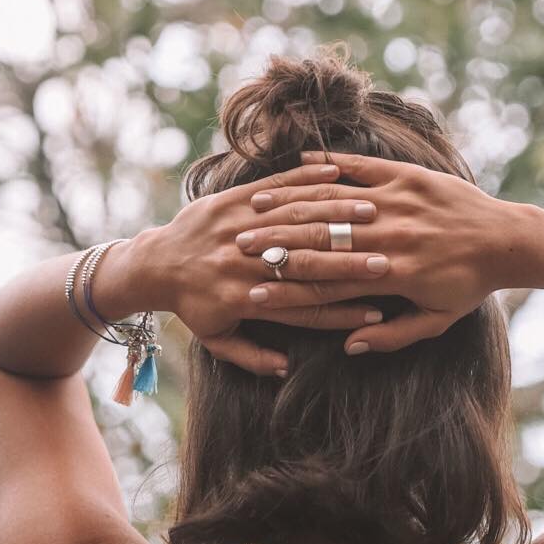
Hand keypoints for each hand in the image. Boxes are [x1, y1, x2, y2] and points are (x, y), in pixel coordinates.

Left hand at [139, 161, 395, 375]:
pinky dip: (306, 179)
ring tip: (375, 216)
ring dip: (337, 218)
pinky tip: (338, 176)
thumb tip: (285, 368)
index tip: (376, 315)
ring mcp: (239, 227)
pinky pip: (275, 186)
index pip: (305, 308)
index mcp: (245, 299)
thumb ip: (252, 357)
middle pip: (308, 264)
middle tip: (388, 263)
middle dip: (351, 264)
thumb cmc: (192, 305)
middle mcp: (244, 263)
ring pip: (296, 221)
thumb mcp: (217, 339)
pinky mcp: (233, 200)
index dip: (342, 313)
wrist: (156, 262)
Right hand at [234, 149, 527, 353]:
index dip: (288, 288)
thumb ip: (393, 337)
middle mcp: (391, 235)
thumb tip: (350, 345)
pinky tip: (301, 164)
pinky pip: (361, 167)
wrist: (507, 240)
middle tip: (236, 247)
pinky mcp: (408, 176)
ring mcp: (399, 201)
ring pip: (334, 201)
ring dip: (292, 203)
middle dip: (275, 244)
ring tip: (256, 207)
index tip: (250, 291)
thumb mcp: (436, 320)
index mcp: (393, 274)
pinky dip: (330, 164)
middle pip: (321, 240)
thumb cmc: (469, 285)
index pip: (328, 282)